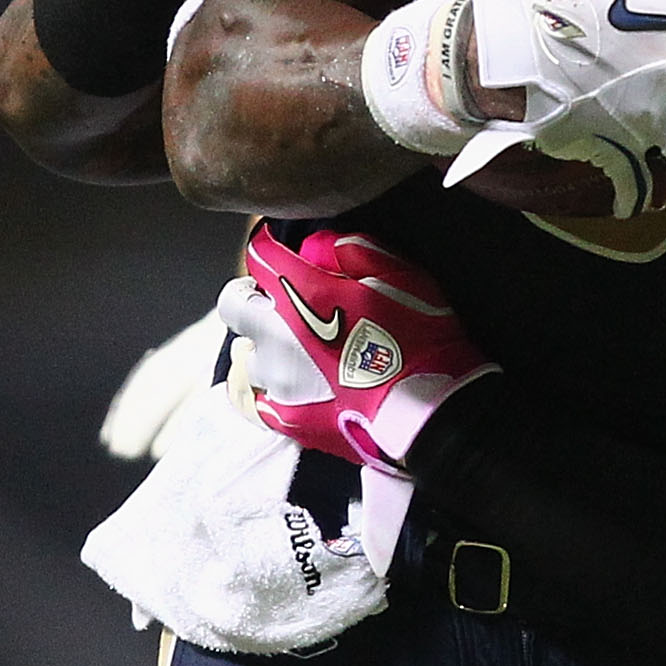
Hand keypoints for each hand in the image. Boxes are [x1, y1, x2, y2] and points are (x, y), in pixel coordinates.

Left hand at [219, 228, 497, 477]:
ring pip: (248, 355)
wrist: (429, 412)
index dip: (269, 248)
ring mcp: (278, 381)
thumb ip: (354, 251)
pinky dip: (274, 393)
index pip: (258, 255)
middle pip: (235, 305)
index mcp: (300, 293)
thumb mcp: (400, 276)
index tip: (281, 250)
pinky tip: (296, 390)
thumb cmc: (420, 338)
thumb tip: (317, 247)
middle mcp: (276, 334)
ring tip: (295, 353)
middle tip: (284, 304)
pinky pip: (261, 402)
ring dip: (266, 348)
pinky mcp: (288, 419)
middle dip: (254, 299)